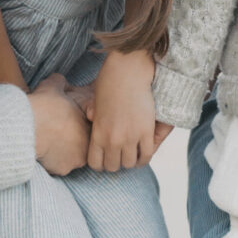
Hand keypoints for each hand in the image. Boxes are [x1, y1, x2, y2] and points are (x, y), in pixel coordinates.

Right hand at [29, 74, 90, 176]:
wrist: (27, 127)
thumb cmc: (43, 106)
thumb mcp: (53, 87)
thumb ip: (60, 83)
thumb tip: (60, 79)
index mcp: (89, 123)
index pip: (90, 126)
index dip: (78, 123)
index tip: (66, 121)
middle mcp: (87, 143)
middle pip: (83, 144)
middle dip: (73, 140)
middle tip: (58, 133)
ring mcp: (77, 159)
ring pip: (73, 157)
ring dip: (64, 153)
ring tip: (49, 142)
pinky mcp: (63, 170)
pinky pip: (59, 167)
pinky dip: (52, 162)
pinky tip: (42, 152)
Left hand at [86, 47, 168, 172]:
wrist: (127, 71)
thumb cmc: (110, 81)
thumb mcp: (96, 102)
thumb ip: (94, 116)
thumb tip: (90, 117)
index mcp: (97, 134)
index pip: (95, 164)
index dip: (101, 164)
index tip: (106, 158)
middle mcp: (112, 139)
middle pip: (113, 166)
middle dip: (116, 163)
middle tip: (120, 156)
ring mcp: (130, 137)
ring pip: (130, 164)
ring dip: (131, 161)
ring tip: (133, 153)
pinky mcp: (146, 132)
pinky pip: (146, 155)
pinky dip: (145, 157)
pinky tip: (143, 151)